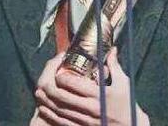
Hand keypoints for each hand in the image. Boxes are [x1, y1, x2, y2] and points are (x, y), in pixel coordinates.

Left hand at [35, 49, 149, 125]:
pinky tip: (45, 109)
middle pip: (63, 98)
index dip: (62, 78)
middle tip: (43, 82)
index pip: (75, 85)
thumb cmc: (127, 105)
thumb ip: (114, 66)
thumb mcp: (123, 83)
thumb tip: (112, 50)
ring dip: (47, 102)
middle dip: (50, 89)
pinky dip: (52, 116)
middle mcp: (91, 108)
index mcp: (100, 95)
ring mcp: (86, 121)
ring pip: (61, 111)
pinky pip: (63, 123)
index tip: (57, 72)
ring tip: (39, 94)